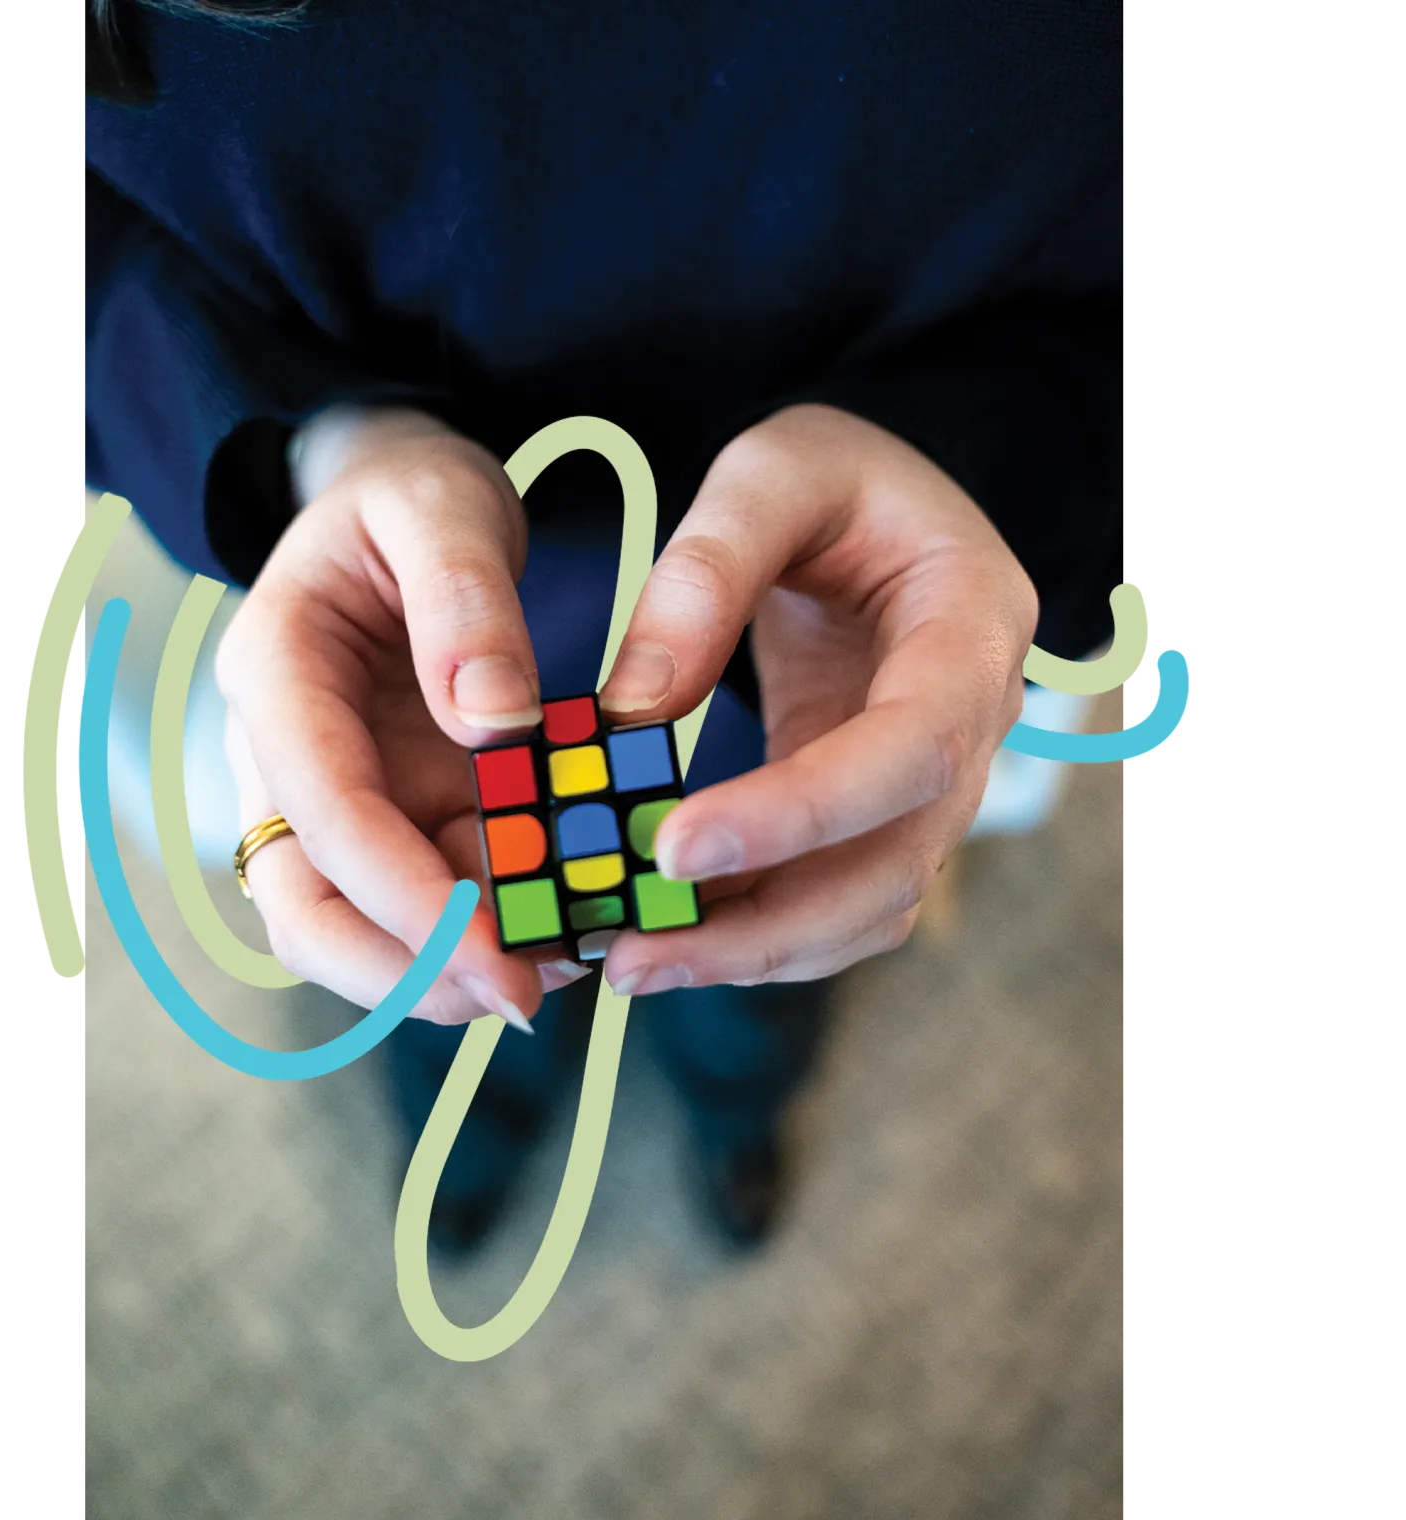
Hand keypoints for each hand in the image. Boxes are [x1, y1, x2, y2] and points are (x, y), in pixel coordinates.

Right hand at [216, 408, 585, 1029]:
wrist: (409, 511)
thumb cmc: (414, 495)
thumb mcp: (441, 504)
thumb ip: (462, 595)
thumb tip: (489, 718)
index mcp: (275, 672)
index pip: (320, 809)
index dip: (399, 891)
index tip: (494, 947)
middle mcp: (291, 755)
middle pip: (308, 908)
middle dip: (407, 970)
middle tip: (525, 1000)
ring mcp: (345, 795)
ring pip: (369, 924)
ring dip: (459, 963)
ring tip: (574, 959)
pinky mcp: (399, 813)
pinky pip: (436, 892)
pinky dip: (499, 920)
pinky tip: (577, 920)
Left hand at [595, 404, 1037, 994]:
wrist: (876, 513)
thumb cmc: (837, 478)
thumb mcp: (773, 471)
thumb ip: (709, 568)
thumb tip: (635, 707)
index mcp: (974, 628)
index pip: (909, 749)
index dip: (799, 814)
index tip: (672, 851)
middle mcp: (973, 726)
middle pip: (896, 864)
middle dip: (766, 927)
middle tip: (634, 956)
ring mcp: (931, 785)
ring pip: (866, 906)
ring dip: (753, 951)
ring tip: (630, 962)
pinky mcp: (873, 813)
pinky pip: (830, 896)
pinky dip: (752, 929)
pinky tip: (663, 932)